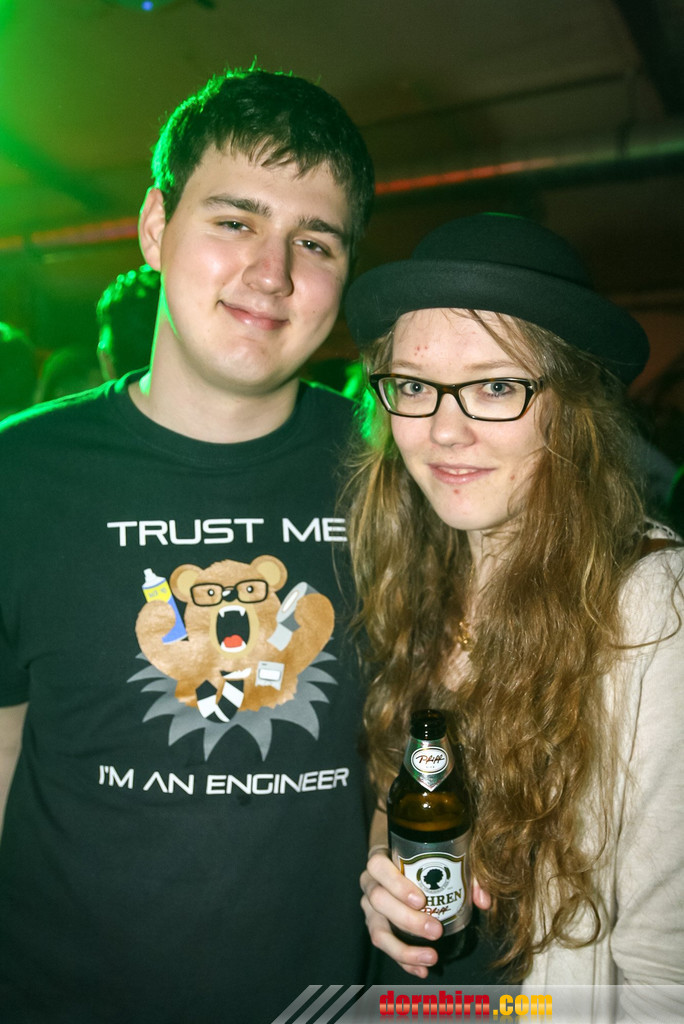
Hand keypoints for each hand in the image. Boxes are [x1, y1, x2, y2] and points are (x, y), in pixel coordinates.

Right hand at [360, 846, 491, 978]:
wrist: (399, 863)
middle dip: (407, 919)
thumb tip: (483, 900)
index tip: (420, 899)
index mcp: (381, 859)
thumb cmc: (421, 859)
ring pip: (377, 930)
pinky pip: (385, 948)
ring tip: (431, 957)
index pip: (378, 866)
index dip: (395, 884)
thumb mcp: (439, 858)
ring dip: (404, 948)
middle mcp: (370, 883)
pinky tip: (422, 970)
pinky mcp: (376, 928)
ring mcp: (370, 908)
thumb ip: (463, 873)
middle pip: (378, 900)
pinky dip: (404, 961)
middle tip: (435, 931)